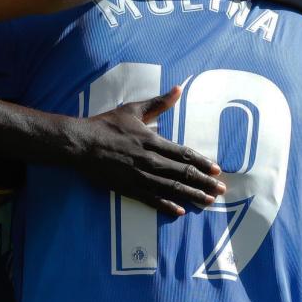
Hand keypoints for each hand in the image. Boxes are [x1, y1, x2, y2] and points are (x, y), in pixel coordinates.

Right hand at [67, 85, 226, 215]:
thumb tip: (178, 89)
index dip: (202, 162)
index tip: (217, 169)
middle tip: (221, 189)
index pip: (183, 154)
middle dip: (204, 182)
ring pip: (171, 188)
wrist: (80, 144)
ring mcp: (139, 176)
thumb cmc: (106, 125)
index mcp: (152, 141)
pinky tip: (180, 211)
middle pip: (182, 173)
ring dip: (191, 195)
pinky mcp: (128, 187)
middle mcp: (149, 160)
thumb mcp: (133, 110)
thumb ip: (158, 102)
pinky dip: (166, 205)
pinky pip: (151, 199)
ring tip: (208, 201)